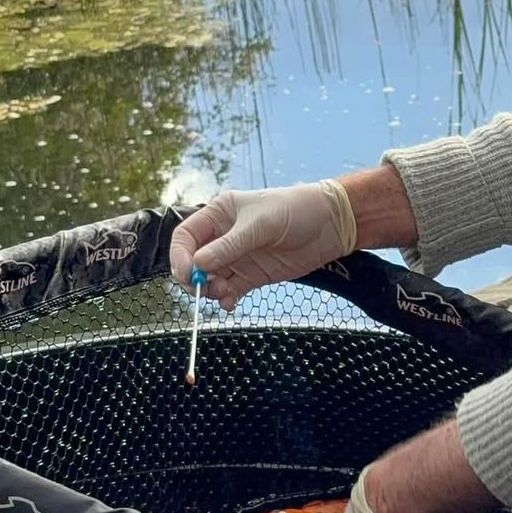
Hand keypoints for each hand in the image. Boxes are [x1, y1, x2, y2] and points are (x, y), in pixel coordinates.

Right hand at [169, 180, 355, 309]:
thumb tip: (197, 265)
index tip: (186, 274)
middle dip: (194, 278)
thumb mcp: (262, 225)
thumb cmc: (296, 210)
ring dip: (211, 291)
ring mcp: (237, 258)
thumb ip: (230, 246)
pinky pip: (230, 291)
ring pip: (210, 280)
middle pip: (193, 262)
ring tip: (226, 293)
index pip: (186, 237)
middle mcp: (223, 237)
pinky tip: (231, 303)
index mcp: (219, 214)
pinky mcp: (252, 276)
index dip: (180, 256)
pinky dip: (226, 299)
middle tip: (206, 289)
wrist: (331, 225)